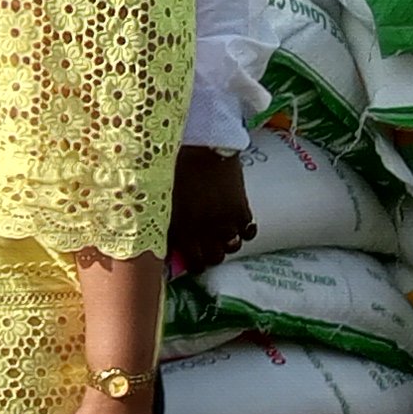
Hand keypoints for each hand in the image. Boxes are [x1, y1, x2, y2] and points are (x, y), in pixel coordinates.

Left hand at [164, 144, 255, 277]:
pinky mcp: (241, 208)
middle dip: (212, 256)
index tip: (195, 261)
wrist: (201, 148)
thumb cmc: (175, 170)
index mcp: (182, 230)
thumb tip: (163, 244)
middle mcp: (205, 230)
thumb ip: (163, 225)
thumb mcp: (162, 201)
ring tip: (223, 237)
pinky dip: (246, 232)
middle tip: (208, 249)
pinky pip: (249, 231)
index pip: (194, 263)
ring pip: (233, 248)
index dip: (196, 265)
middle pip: (215, 258)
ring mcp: (226, 220)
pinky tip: (240, 226)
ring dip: (228, 244)